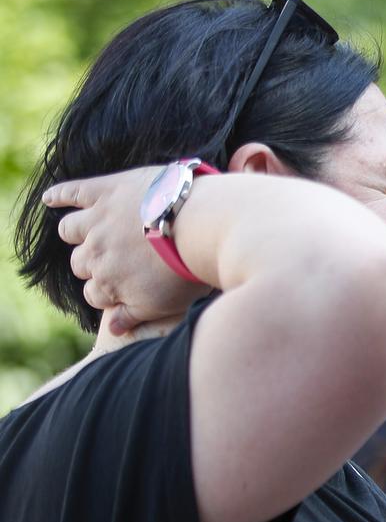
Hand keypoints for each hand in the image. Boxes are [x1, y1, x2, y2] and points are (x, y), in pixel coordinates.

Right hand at [45, 167, 210, 334]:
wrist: (199, 228)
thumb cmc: (185, 272)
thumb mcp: (163, 305)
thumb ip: (133, 316)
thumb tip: (113, 329)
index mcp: (107, 284)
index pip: (93, 295)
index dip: (106, 294)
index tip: (120, 289)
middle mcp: (94, 254)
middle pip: (80, 263)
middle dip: (92, 264)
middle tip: (112, 258)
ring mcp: (96, 221)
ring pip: (70, 229)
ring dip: (75, 233)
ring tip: (82, 231)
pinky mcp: (105, 191)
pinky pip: (72, 192)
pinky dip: (59, 194)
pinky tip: (50, 198)